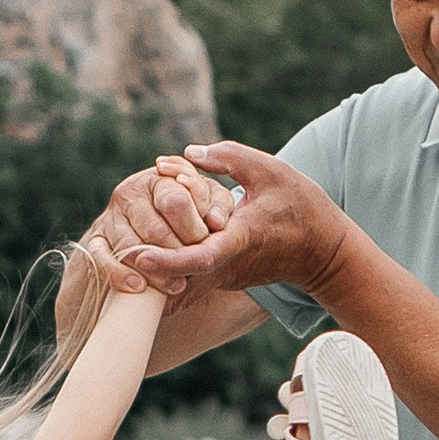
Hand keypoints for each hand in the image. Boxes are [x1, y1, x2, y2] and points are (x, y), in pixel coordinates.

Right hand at [53, 153, 239, 348]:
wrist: (156, 228)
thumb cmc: (190, 215)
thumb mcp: (210, 203)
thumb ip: (219, 206)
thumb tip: (216, 223)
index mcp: (159, 178)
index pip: (175, 202)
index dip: (192, 229)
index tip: (204, 243)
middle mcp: (130, 193)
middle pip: (154, 230)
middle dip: (176, 254)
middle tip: (191, 270)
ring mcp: (109, 218)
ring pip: (130, 247)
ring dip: (154, 271)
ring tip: (175, 284)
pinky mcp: (95, 241)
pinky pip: (101, 259)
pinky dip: (119, 274)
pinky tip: (138, 287)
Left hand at [115, 141, 346, 303]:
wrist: (324, 250)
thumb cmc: (301, 205)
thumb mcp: (269, 169)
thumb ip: (227, 157)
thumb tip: (187, 153)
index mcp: (240, 241)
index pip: (198, 258)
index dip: (166, 260)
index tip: (137, 255)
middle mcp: (228, 267)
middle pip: (179, 280)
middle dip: (145, 271)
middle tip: (114, 253)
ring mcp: (224, 279)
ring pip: (180, 286)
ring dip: (152, 276)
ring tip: (122, 256)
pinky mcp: (221, 280)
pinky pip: (187, 282)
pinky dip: (166, 274)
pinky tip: (143, 259)